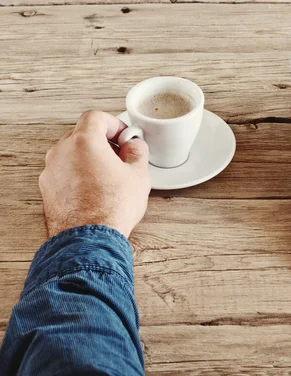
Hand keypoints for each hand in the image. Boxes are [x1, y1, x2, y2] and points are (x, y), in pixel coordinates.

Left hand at [40, 110, 150, 237]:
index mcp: (84, 142)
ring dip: (90, 159)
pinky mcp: (48, 189)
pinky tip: (96, 190)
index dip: (114, 123)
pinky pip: (65, 173)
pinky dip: (79, 175)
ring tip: (110, 176)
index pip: (96, 117)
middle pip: (82, 134)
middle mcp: (62, 152)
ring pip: (72, 154)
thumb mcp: (138, 175)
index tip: (124, 134)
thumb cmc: (111, 208)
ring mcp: (51, 171)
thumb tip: (135, 146)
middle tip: (121, 155)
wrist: (89, 238)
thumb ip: (137, 152)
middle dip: (103, 141)